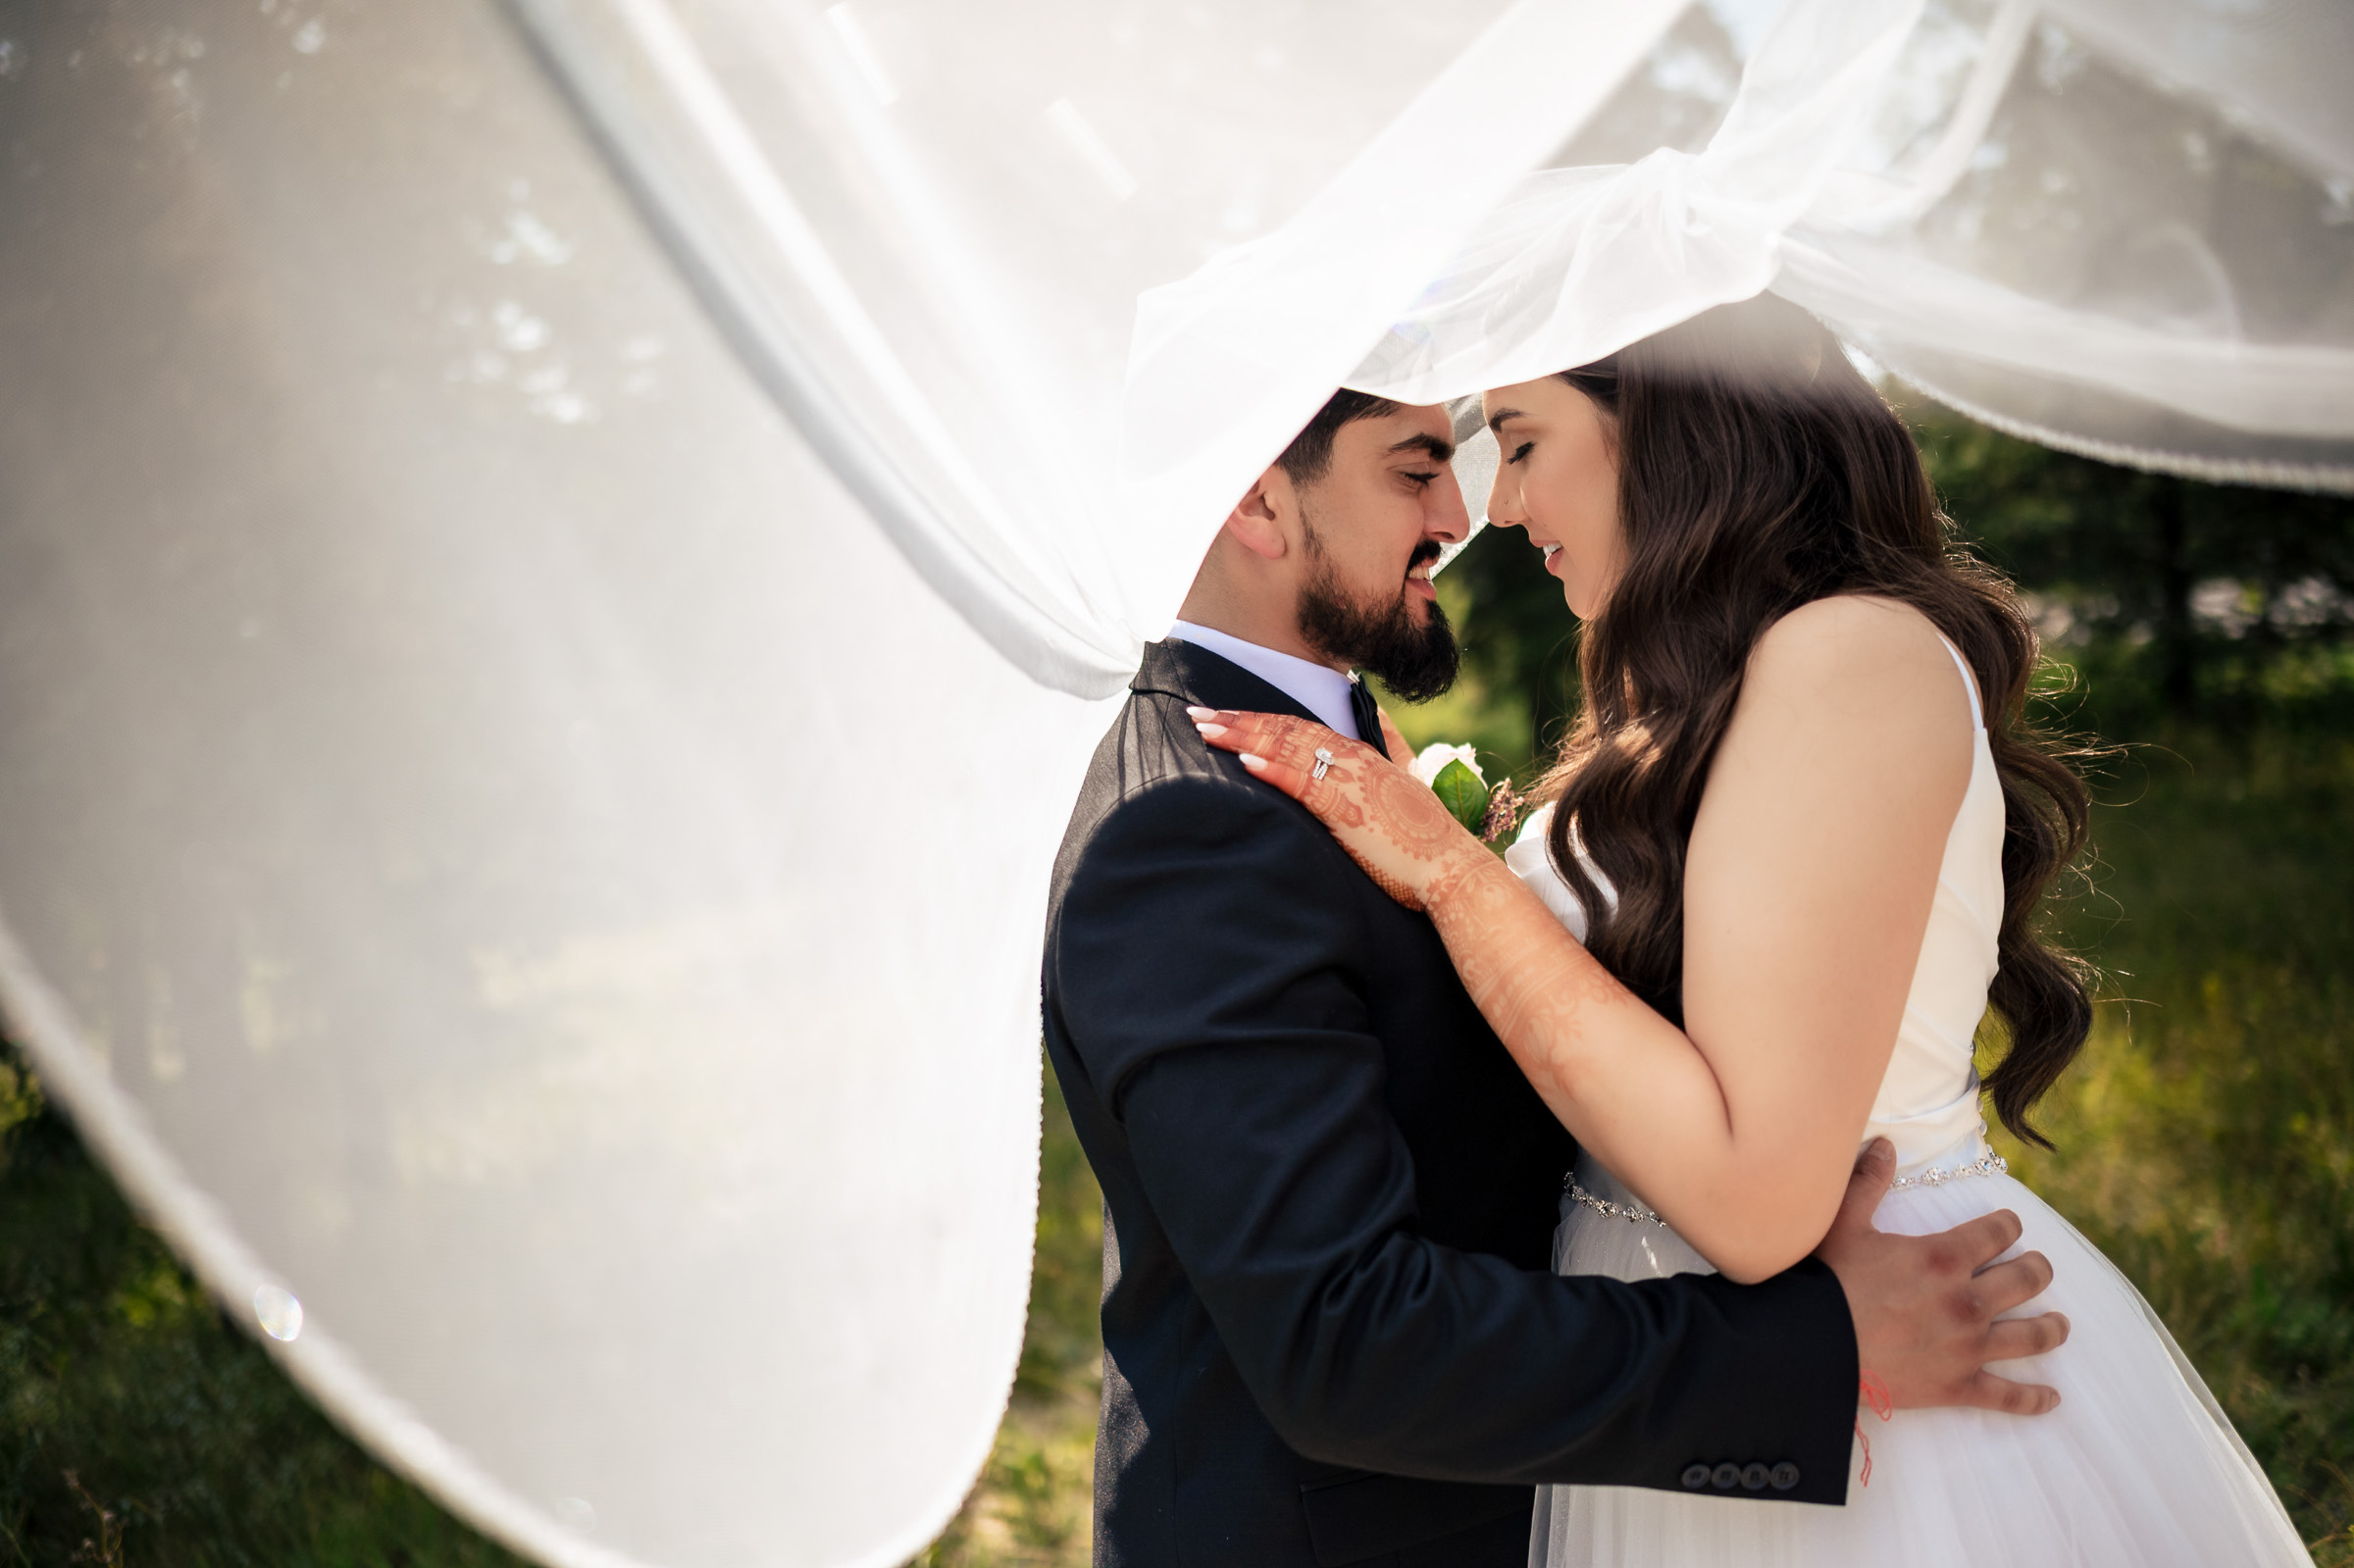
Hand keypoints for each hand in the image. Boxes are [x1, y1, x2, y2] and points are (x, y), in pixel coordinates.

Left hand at [1189, 708, 1488, 910]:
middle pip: (1285, 731)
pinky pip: (1304, 784)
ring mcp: (1350, 782)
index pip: (1300, 728)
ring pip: (1288, 749)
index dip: (1260, 719)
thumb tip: (1380, 717)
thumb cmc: (1425, 838)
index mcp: (1361, 755)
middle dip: (1238, 721)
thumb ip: (1390, 747)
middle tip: (1196, 713)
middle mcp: (1353, 760)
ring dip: (1243, 737)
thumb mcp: (1406, 783)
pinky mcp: (1349, 809)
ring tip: (1206, 729)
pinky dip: (1273, 769)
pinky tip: (1245, 760)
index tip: (1225, 715)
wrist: (1450, 867)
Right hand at [1815, 1139, 2068, 1413]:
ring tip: (2060, 1324)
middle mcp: (1967, 1300)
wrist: (1812, 1348)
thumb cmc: (1826, 1282)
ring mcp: (1968, 1347)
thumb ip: (1868, 1181)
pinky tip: (2051, 1398)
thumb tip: (1884, 1144)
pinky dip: (2033, 1399)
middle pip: (2026, 1279)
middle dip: (2037, 1270)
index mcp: (1944, 1257)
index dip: (2009, 1224)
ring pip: (2031, 1336)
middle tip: (2038, 1268)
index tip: (2010, 1225)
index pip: (1999, 1232)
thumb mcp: (1843, 1223)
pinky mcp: (1958, 1386)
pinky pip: (2008, 1396)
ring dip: (2051, 1328)